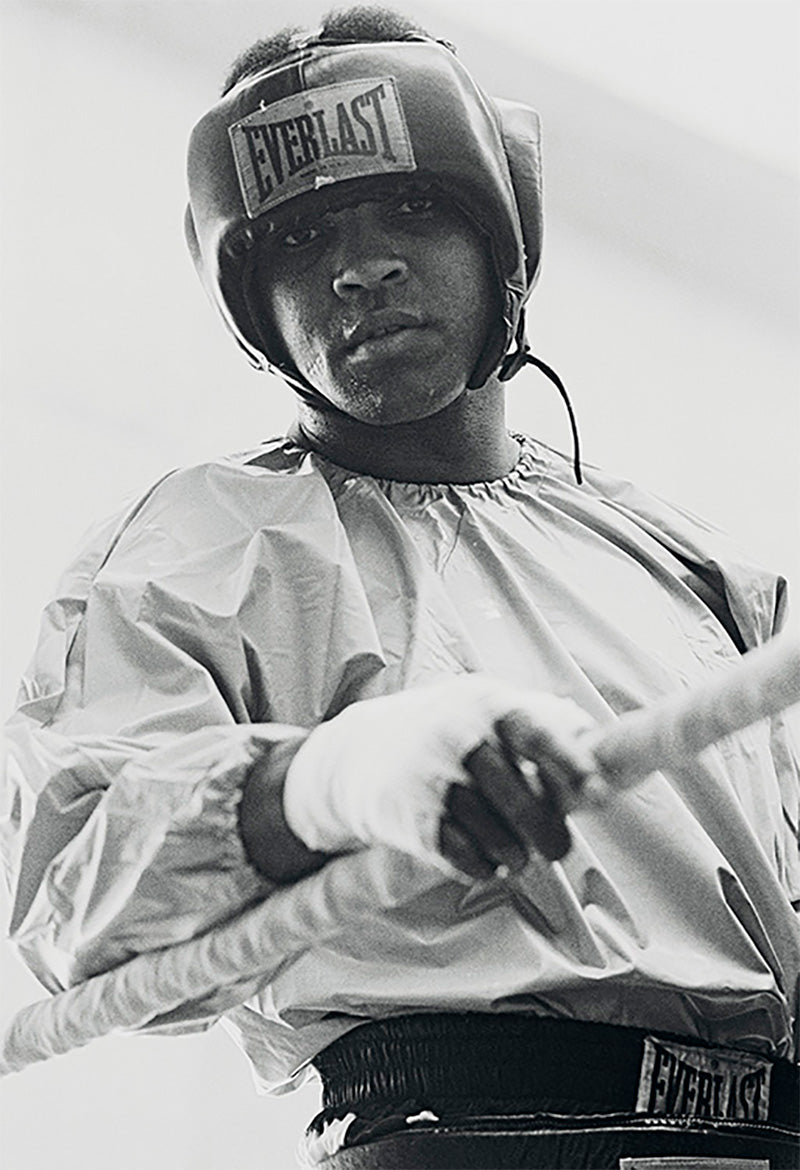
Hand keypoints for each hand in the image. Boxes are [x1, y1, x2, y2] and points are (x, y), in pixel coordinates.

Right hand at [283, 675, 599, 879]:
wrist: (360, 751)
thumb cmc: (444, 731)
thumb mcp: (487, 708)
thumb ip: (543, 721)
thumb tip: (604, 738)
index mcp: (486, 705)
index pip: (536, 733)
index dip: (572, 764)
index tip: (600, 792)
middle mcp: (458, 736)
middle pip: (520, 798)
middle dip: (547, 832)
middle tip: (558, 848)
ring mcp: (431, 776)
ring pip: (494, 833)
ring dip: (514, 854)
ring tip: (516, 856)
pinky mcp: (410, 816)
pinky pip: (462, 854)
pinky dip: (482, 864)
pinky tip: (486, 861)